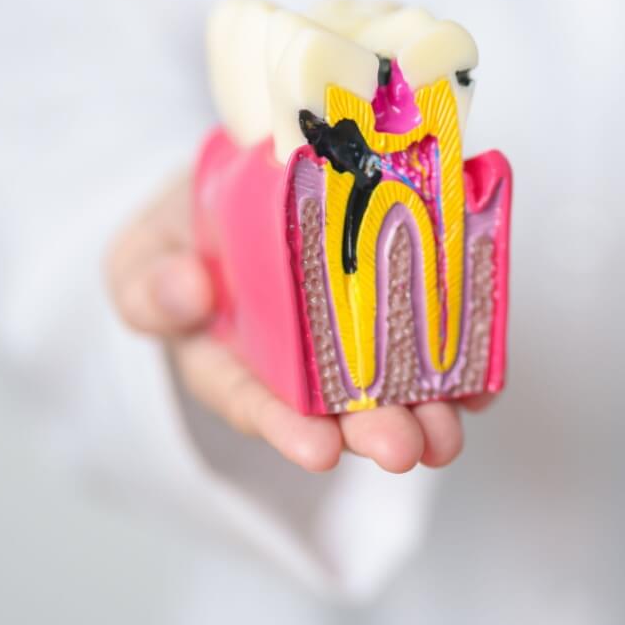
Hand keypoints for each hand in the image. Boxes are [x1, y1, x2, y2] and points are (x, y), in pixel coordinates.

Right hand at [105, 172, 486, 473]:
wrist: (238, 175)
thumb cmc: (184, 228)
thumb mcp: (141, 250)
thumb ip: (149, 282)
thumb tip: (188, 292)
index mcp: (227, 354)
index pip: (254, 395)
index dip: (286, 424)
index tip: (320, 449)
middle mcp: (296, 357)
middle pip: (335, 401)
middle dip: (373, 428)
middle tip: (406, 448)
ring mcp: (351, 331)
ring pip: (390, 379)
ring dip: (425, 410)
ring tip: (447, 434)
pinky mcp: (396, 298)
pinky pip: (431, 333)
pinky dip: (462, 362)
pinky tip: (482, 386)